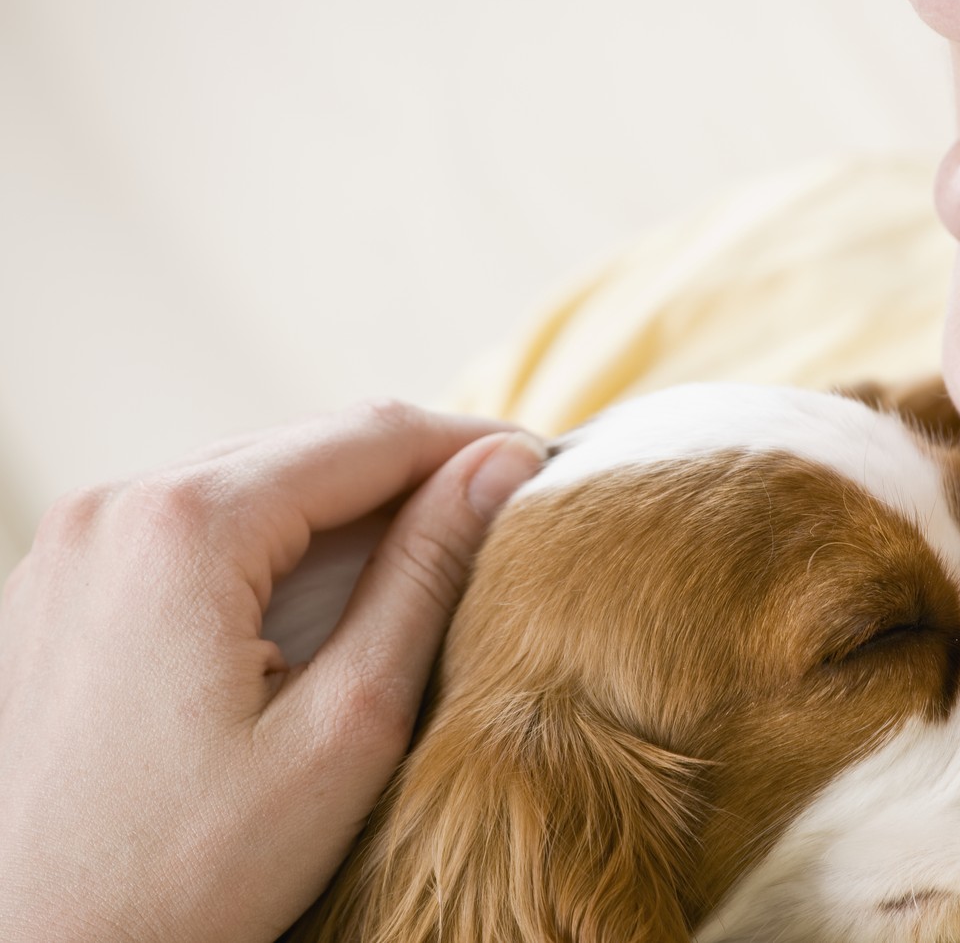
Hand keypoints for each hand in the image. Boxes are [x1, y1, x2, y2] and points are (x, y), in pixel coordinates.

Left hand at [0, 401, 544, 942]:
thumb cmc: (183, 879)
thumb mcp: (347, 725)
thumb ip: (426, 576)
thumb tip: (500, 468)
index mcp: (183, 527)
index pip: (369, 435)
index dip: (471, 445)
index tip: (545, 469)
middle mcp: (111, 508)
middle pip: (306, 449)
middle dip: (411, 477)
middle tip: (500, 522)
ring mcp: (73, 547)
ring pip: (251, 483)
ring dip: (345, 514)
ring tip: (426, 567)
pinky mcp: (59, 589)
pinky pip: (192, 529)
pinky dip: (274, 546)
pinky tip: (322, 603)